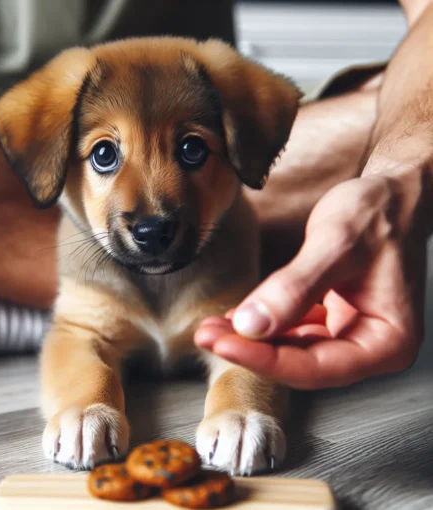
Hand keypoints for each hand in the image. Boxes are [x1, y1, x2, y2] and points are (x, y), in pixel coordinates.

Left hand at [195, 173, 427, 388]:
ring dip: (252, 339)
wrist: (391, 196)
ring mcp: (349, 333)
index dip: (266, 360)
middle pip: (300, 362)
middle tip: (207, 336)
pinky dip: (265, 324)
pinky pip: (293, 330)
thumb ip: (294, 287)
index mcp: (387, 342)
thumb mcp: (336, 245)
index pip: (317, 367)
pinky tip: (236, 318)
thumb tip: (251, 325)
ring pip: (292, 348)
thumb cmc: (379, 214)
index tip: (224, 345)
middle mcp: (370, 346)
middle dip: (252, 350)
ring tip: (212, 328)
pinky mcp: (332, 319)